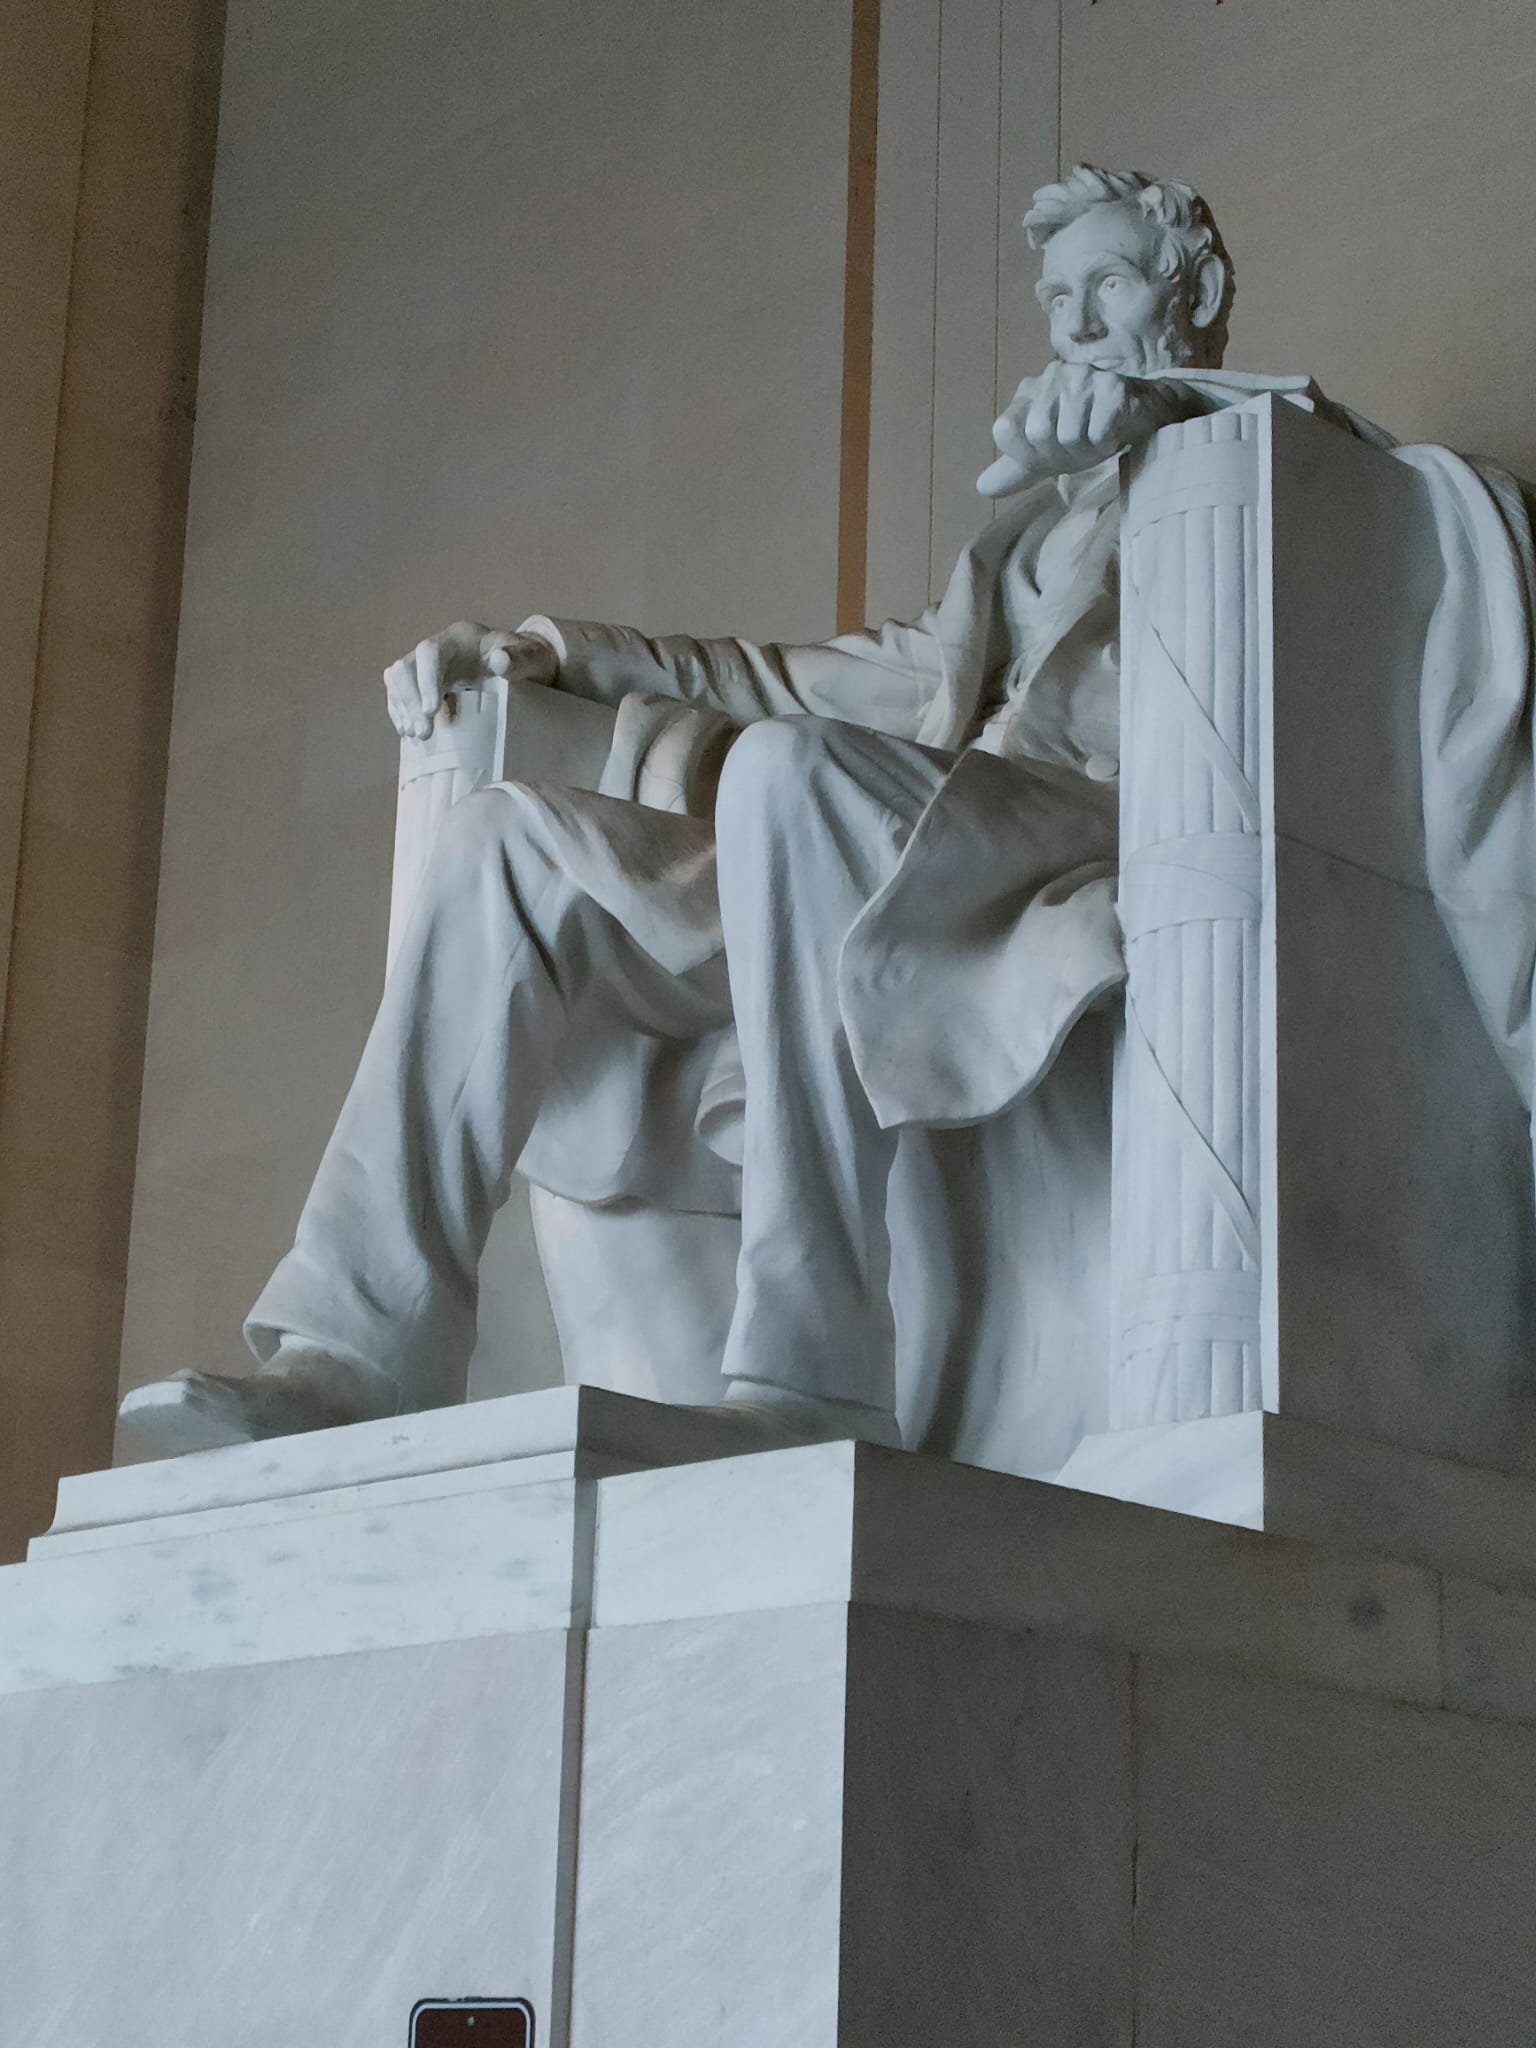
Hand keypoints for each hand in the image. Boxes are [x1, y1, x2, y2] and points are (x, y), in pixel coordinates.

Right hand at [383, 621, 558, 739]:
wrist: (526, 669)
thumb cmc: (530, 661)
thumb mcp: (533, 657)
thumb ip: (520, 658)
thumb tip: (499, 661)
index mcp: (459, 638)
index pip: (429, 652)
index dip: (426, 679)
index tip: (432, 710)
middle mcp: (438, 649)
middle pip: (406, 667)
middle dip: (410, 700)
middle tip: (424, 732)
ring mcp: (428, 668)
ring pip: (397, 681)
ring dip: (402, 709)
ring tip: (416, 736)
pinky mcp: (425, 686)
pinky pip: (401, 696)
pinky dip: (401, 714)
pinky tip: (409, 734)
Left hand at [977, 363, 1187, 498]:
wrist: (1138, 417)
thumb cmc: (1087, 433)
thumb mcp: (1046, 456)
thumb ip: (1015, 470)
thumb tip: (982, 487)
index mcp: (1029, 391)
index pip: (1005, 430)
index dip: (1026, 453)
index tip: (1047, 452)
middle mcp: (1052, 376)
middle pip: (1038, 433)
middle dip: (1061, 453)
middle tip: (1079, 446)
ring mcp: (1083, 377)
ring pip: (1069, 435)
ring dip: (1087, 448)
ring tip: (1097, 436)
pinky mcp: (1113, 387)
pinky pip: (1098, 432)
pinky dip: (1107, 441)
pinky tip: (1113, 430)